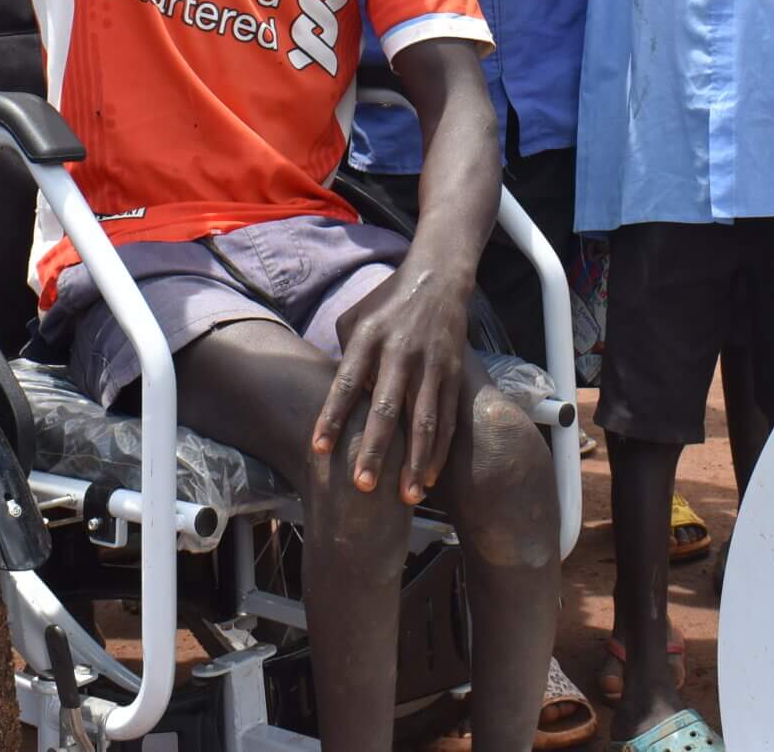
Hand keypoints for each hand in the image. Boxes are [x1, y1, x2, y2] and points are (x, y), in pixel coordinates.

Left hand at [313, 265, 471, 500]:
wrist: (439, 276)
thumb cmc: (386, 301)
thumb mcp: (355, 317)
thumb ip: (343, 355)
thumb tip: (332, 397)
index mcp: (369, 337)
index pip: (346, 382)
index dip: (332, 415)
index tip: (319, 449)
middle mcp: (400, 352)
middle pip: (386, 408)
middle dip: (375, 449)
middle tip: (362, 486)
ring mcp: (431, 364)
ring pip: (424, 420)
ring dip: (415, 461)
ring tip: (407, 497)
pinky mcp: (454, 373)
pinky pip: (447, 418)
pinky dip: (439, 449)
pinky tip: (429, 477)